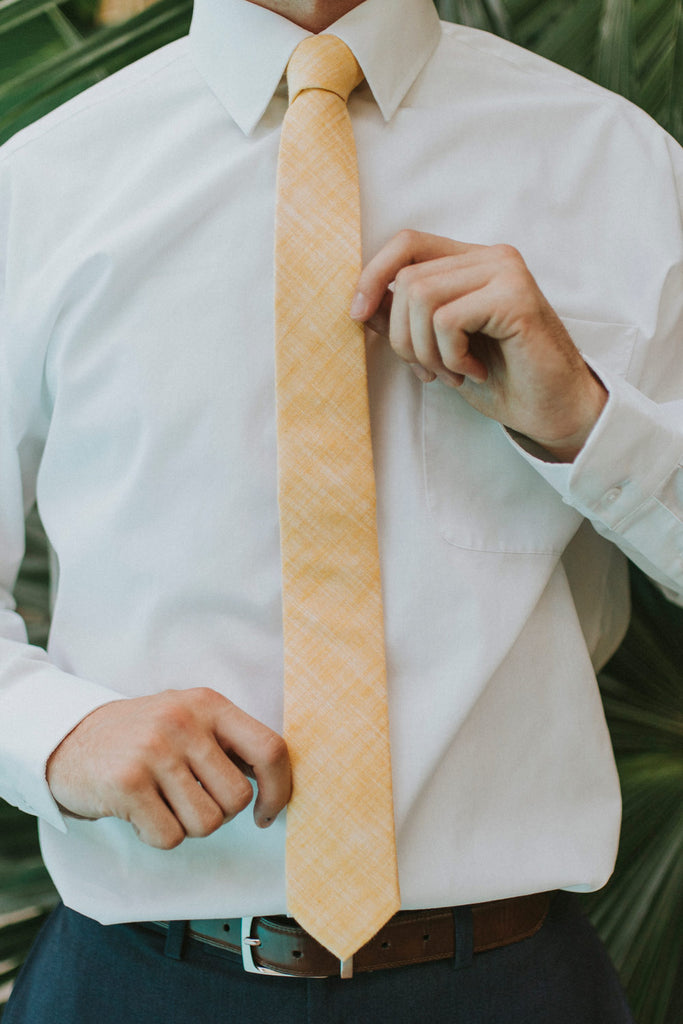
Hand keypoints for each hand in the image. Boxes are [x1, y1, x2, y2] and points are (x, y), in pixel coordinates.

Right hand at [46, 688, 290, 848]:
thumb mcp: (188, 721)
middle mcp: (185, 721)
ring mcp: (155, 749)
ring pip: (206, 823)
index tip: (266, 813)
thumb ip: (229, 744)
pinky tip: (139, 811)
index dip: (278, 789)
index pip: (270, 749)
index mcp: (209, 704)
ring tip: (162, 801)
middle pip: (237, 798)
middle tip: (188, 799)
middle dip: (218, 812)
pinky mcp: (128, 782)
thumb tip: (278, 785)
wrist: (67, 739)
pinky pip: (169, 836)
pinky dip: (157, 835)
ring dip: (186, 826)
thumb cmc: (142, 739)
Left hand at [351, 230, 606, 461]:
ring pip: (421, 296)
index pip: (407, 242)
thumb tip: (360, 304)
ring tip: (453, 373)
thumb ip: (404, 320)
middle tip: (431, 371)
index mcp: (472, 262)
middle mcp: (491, 257)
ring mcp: (506, 272)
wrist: (553, 411)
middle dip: (401, 337)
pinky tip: (473, 372)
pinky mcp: (515, 297)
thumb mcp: (437, 348)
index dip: (372, 275)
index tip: (356, 315)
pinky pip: (447, 320)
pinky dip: (449, 356)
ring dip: (425, 350)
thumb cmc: (499, 379)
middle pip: (407, 279)